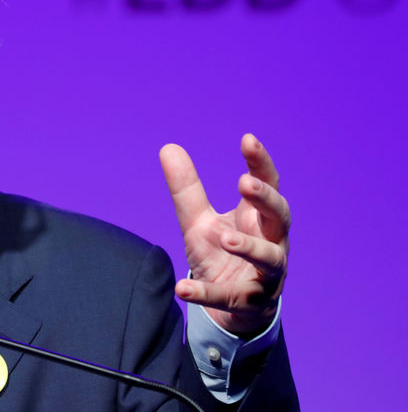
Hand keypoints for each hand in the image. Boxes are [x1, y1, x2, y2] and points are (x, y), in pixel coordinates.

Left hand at [159, 134, 289, 335]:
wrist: (232, 306)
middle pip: (280, 216)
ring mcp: (266, 274)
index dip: (260, 163)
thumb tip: (167, 147)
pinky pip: (229, 297)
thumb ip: (187, 189)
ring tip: (225, 239)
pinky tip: (182, 288)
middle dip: (266, 199)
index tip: (247, 140)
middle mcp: (271, 242)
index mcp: (258, 218)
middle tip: (245, 183)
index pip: (267, 184)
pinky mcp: (249, 301)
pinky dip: (205, 293)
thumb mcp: (200, 221)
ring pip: (270, 259)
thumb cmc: (223, 255)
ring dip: (250, 248)